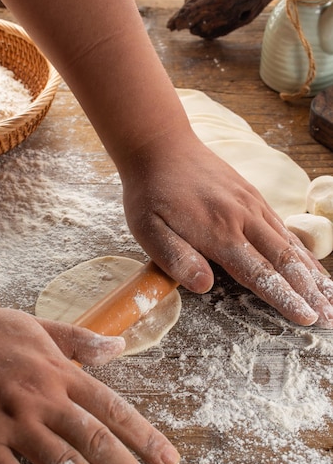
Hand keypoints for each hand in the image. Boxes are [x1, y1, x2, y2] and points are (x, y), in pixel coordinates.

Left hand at [121, 131, 332, 327]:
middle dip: (310, 293)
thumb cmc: (151, 192)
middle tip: (330, 318)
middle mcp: (243, 218)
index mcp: (219, 232)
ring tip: (332, 298)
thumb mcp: (149, 228)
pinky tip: (311, 265)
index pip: (260, 273)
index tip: (307, 319)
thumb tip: (204, 286)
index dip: (285, 299)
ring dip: (313, 274)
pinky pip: (284, 227)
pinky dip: (302, 250)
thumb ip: (176, 258)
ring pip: (290, 245)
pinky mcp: (252, 195)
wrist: (160, 145)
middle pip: (285, 261)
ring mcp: (251, 204)